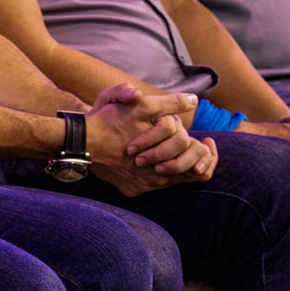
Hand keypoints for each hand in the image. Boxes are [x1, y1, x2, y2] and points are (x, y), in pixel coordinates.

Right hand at [86, 86, 214, 194]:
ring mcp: (144, 185)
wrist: (81, 143)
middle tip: (191, 142)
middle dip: (190, 155)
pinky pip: (152, 184)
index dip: (207, 152)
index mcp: (165, 159)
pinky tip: (148, 157)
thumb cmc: (109, 121)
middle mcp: (157, 177)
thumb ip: (169, 103)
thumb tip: (194, 100)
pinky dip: (155, 172)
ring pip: (170, 178)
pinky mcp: (132, 190)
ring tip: (164, 147)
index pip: (200, 163)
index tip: (208, 141)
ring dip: (171, 163)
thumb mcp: (140, 105)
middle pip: (188, 172)